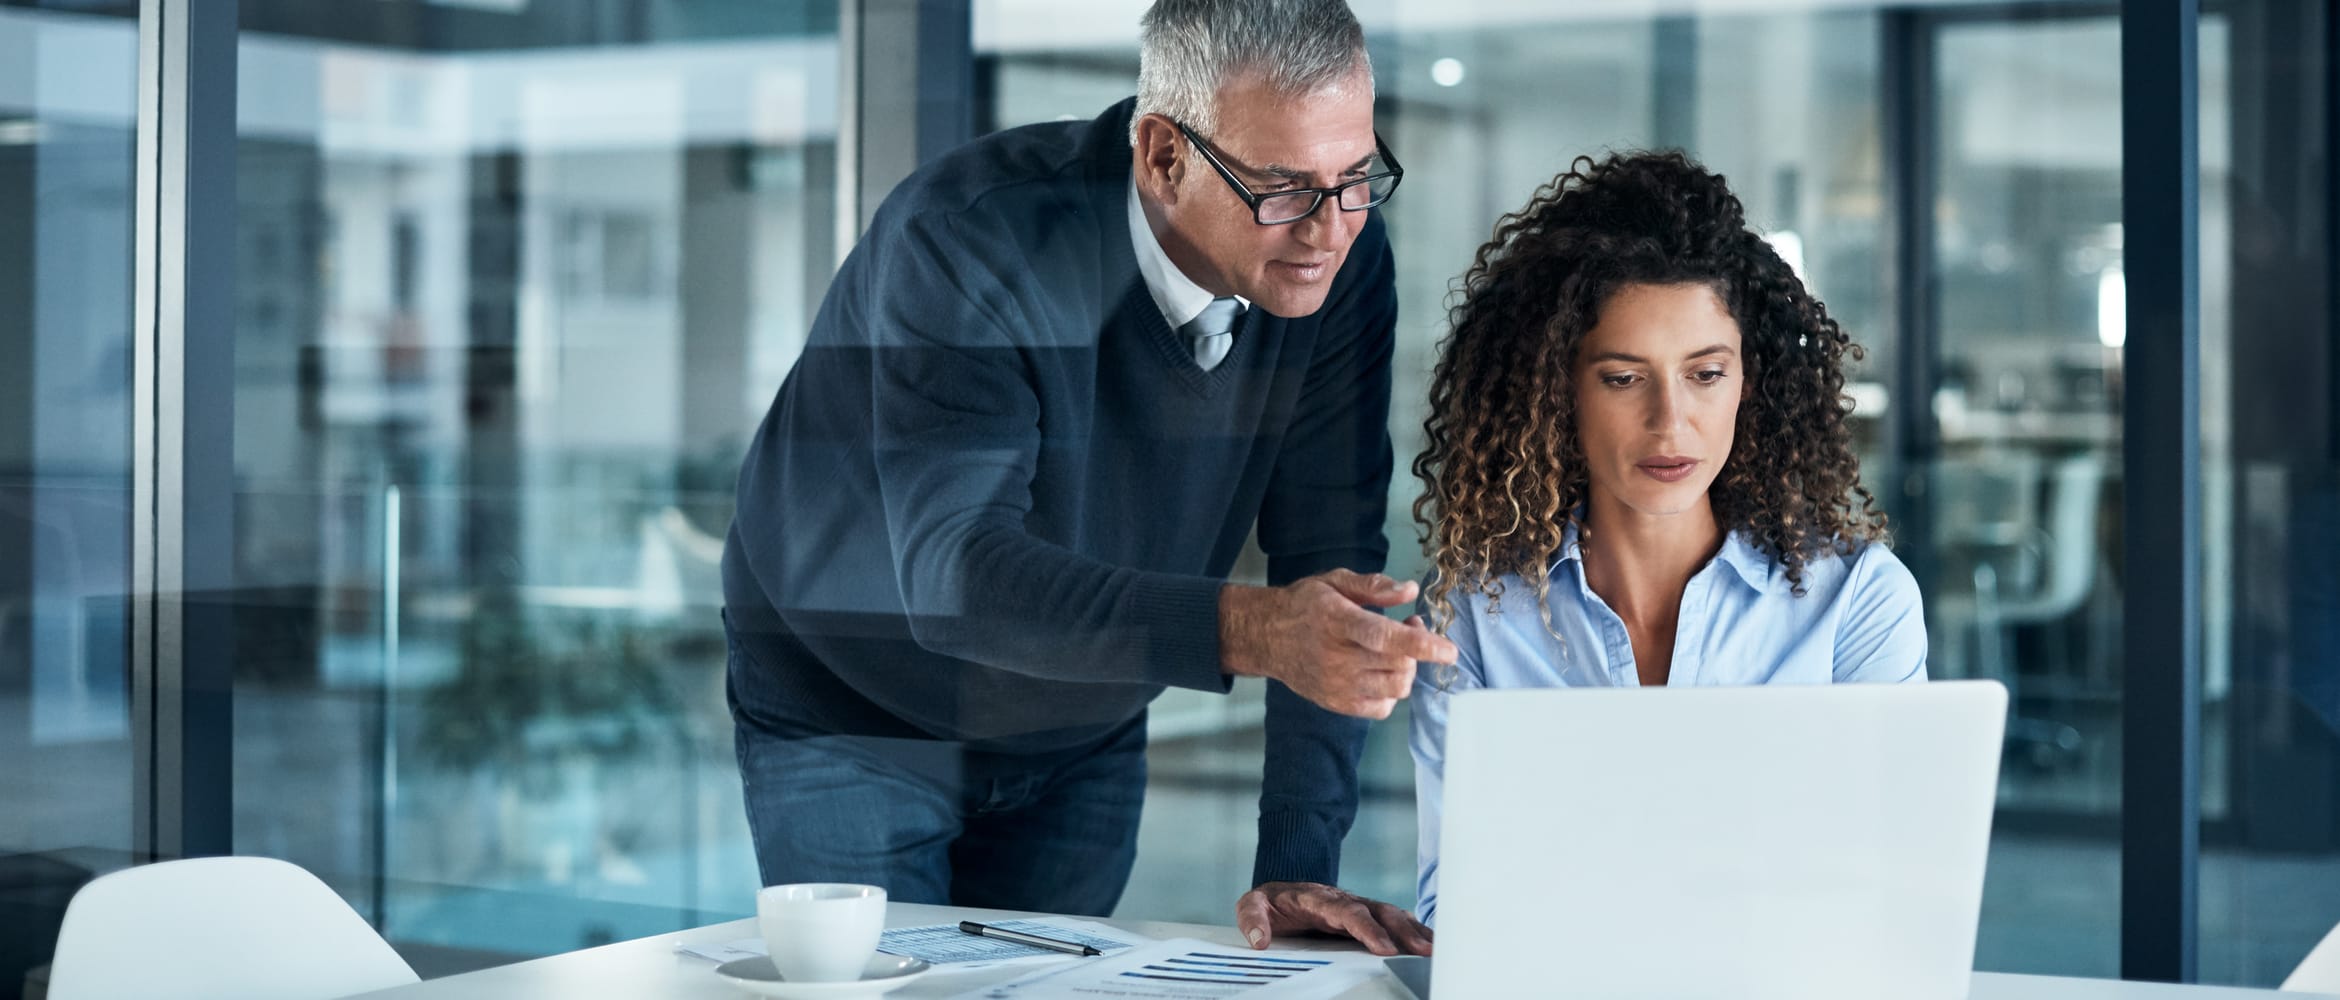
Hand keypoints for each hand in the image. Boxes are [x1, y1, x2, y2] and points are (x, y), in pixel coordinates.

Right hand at [1219, 570, 1457, 719]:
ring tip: (1395, 650)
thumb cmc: (1305, 605)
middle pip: (1398, 665)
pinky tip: (1381, 672)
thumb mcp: (1334, 582)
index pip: (1385, 639)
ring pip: (1395, 688)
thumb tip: (1410, 590)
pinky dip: (1391, 692)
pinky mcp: (1336, 704)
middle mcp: (1337, 658)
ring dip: (1407, 669)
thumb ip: (1374, 586)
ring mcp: (1336, 686)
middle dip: (1417, 647)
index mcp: (1337, 622)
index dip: (1422, 645)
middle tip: (1409, 626)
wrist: (1266, 637)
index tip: (1448, 650)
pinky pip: (1382, 709)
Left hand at [1234, 881, 1432, 956]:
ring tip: (1434, 950)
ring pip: (1391, 914)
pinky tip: (1431, 944)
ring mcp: (1359, 906)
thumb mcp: (1252, 906)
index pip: (1347, 911)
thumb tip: (1258, 940)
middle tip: (1422, 951)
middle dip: (1402, 931)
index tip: (1384, 947)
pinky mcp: (1368, 916)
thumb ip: (1252, 918)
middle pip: (1378, 911)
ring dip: (1414, 931)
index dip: (1367, 928)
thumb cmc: (1271, 903)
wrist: (1281, 892)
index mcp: (1318, 898)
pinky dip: (1414, 930)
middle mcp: (1344, 900)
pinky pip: (1394, 921)